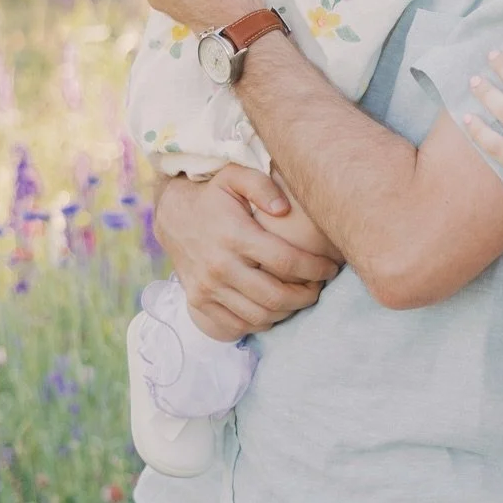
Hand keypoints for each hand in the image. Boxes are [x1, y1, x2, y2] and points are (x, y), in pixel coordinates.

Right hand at [155, 168, 338, 338]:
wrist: (172, 216)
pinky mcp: (198, 302)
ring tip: (299, 297)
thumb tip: (283, 208)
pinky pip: (236, 325)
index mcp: (235, 236)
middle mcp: (220, 265)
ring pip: (259, 315)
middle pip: (276, 296)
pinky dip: (261, 322)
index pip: (286, 261)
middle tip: (319, 287)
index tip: (330, 268)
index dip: (315, 269)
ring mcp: (207, 287)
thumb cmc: (213, 195)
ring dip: (287, 311)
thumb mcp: (235, 176)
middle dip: (307, 296)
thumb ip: (262, 186)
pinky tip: (273, 308)